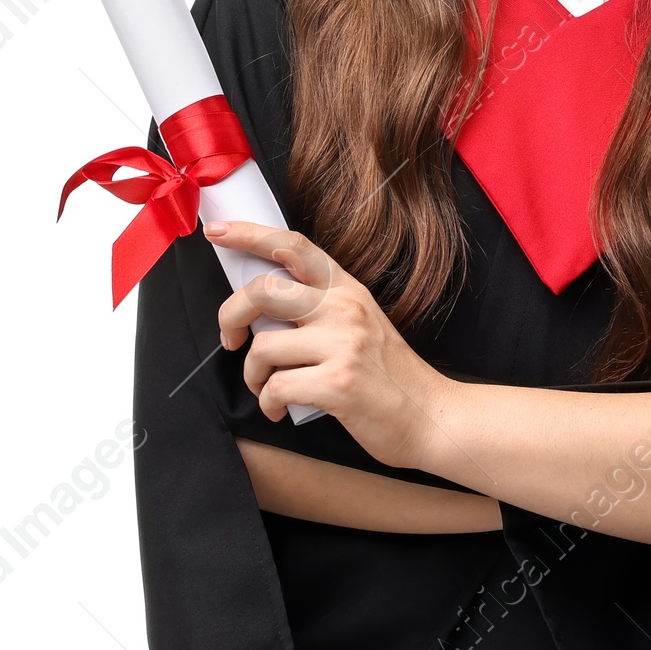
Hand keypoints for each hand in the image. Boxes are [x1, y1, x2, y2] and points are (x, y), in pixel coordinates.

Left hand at [205, 220, 453, 469]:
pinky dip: (268, 403)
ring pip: (262, 347)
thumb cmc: (389, 376)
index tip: (218, 232)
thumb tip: (261, 309)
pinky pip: (276, 388)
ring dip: (253, 375)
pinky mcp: (338, 384)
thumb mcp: (360, 325)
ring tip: (266, 388)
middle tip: (228, 339)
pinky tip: (281, 409)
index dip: (250, 234)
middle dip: (229, 316)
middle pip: (263, 291)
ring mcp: (343, 345)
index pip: (293, 246)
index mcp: (347, 289)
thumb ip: (319, 309)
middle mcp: (345, 309)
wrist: (432, 417)